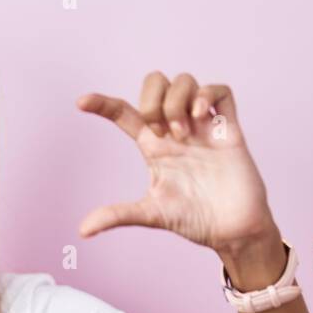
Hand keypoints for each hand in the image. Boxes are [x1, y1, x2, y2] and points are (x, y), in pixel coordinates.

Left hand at [76, 72, 276, 255]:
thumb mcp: (151, 214)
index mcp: (154, 147)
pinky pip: (220, 91)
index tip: (81, 102)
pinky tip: (200, 115)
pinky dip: (207, 95)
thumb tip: (83, 230)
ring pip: (184, 81)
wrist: (231, 231)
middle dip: (151, 98)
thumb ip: (117, 215)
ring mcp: (202, 126)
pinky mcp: (229, 129)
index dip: (102, 104)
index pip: (124, 114)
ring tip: (184, 134)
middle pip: (155, 84)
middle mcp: (176, 130)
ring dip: (177, 101)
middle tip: (158, 129)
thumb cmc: (194, 220)